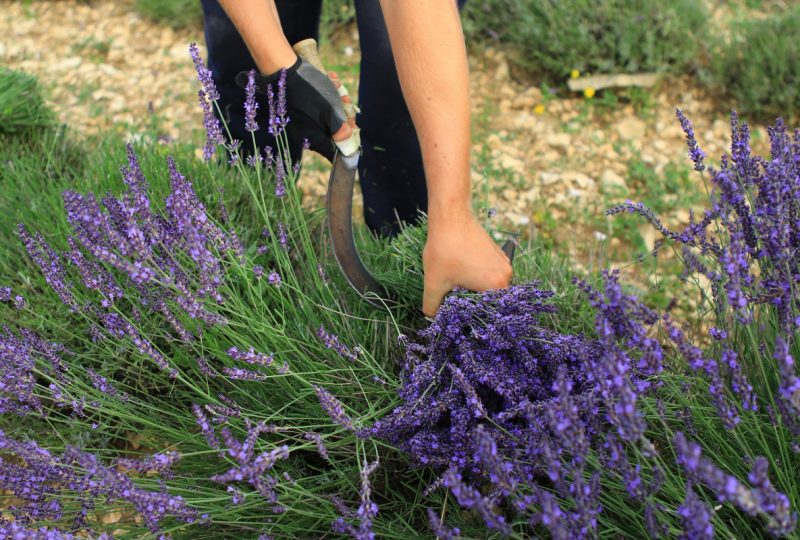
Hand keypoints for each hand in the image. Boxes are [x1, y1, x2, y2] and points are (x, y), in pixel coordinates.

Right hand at [236, 56, 351, 160]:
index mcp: (315, 141)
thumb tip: (349, 150)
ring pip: (331, 118)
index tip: (354, 127)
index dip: (349, 142)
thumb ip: (341, 134)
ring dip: (338, 102)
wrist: (287, 69)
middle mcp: (309, 135)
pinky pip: (323, 108)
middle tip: (345, 99)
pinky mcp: (305, 110)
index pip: (336, 153)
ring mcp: (306, 123)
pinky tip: (331, 81)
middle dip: (344, 116)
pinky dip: (329, 95)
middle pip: (336, 133)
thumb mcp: (331, 114)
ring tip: (336, 86)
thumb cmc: (311, 93)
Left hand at [422, 213, 512, 316]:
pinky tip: (461, 268)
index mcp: (496, 286)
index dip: (472, 314)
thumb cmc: (444, 250)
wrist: (450, 217)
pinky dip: (478, 274)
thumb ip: (432, 307)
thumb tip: (433, 317)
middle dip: (473, 300)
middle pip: (490, 299)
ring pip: (490, 285)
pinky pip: (490, 272)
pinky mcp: (498, 252)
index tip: (458, 311)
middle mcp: (507, 275)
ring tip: (457, 281)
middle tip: (455, 296)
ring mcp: (504, 262)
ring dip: (475, 286)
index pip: (489, 311)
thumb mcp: (433, 283)